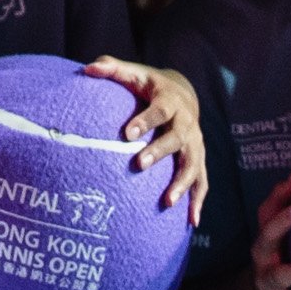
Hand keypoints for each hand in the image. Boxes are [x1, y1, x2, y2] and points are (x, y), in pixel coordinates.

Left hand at [76, 53, 209, 226]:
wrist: (183, 92)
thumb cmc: (149, 84)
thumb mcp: (133, 72)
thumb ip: (111, 68)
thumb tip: (87, 68)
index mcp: (171, 100)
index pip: (159, 111)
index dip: (145, 121)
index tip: (127, 133)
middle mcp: (187, 123)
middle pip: (176, 139)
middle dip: (159, 152)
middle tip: (139, 164)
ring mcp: (196, 143)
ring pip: (193, 164)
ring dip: (182, 183)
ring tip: (168, 202)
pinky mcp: (199, 159)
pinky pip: (202, 181)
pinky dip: (198, 201)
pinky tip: (191, 221)